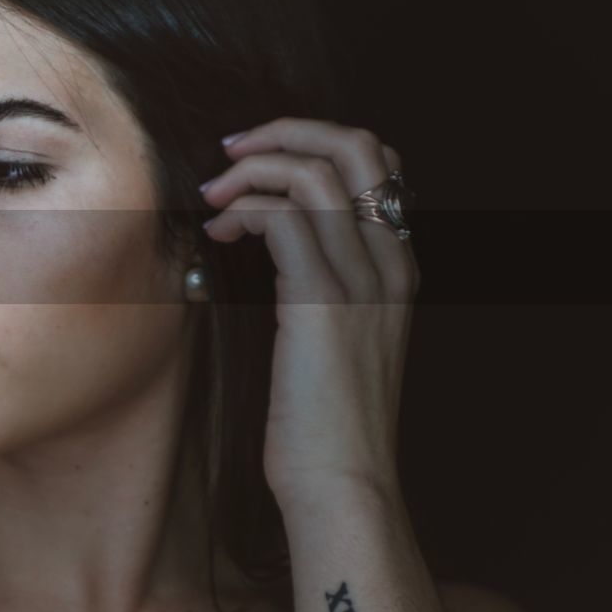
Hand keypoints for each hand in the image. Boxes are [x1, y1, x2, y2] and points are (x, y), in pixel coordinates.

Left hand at [198, 117, 418, 505]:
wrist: (342, 481)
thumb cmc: (324, 418)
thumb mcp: (336, 336)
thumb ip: (319, 280)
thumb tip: (265, 233)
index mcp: (398, 266)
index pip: (378, 161)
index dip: (314, 144)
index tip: (258, 163)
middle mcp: (390, 262)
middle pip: (356, 145)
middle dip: (285, 130)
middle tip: (231, 151)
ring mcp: (361, 279)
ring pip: (314, 173)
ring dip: (252, 169)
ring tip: (213, 196)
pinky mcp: (321, 300)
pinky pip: (282, 216)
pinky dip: (243, 208)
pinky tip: (219, 234)